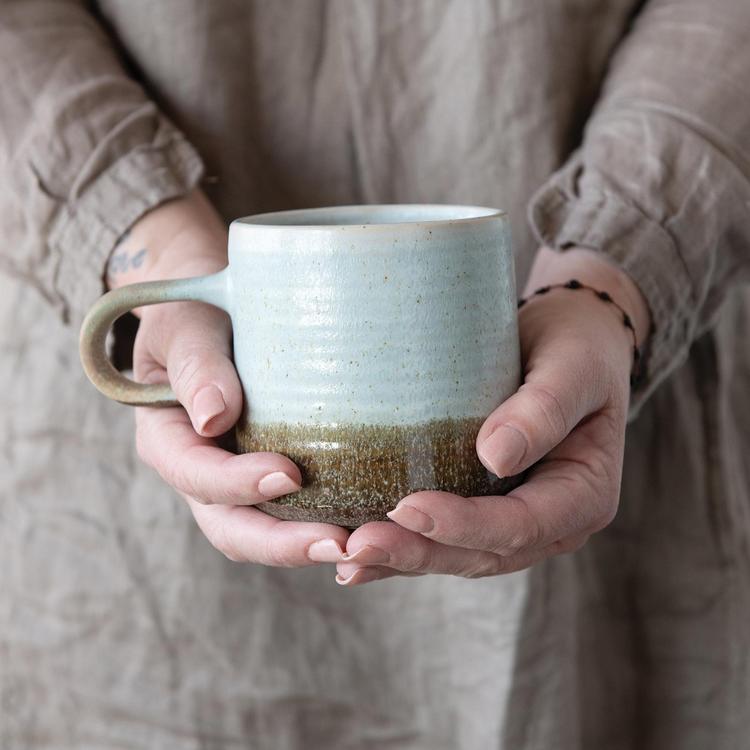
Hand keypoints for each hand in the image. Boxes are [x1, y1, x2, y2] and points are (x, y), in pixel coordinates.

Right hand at [109, 191, 348, 565]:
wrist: (216, 311)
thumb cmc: (196, 312)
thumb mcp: (185, 327)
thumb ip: (195, 366)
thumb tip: (214, 416)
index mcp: (168, 439)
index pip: (195, 474)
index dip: (237, 484)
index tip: (289, 475)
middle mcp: (199, 472)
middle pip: (231, 527)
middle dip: (281, 544)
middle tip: (337, 544)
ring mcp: (236, 479)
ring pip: (263, 532)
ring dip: (307, 545)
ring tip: (360, 546)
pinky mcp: (271, 474)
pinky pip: (293, 512)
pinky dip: (323, 522)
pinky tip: (366, 522)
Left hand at [335, 248, 649, 585]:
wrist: (570, 345)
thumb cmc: (577, 349)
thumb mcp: (574, 366)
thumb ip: (544, 409)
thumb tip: (496, 456)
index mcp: (584, 496)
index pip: (522, 525)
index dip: (465, 524)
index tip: (407, 507)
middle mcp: (551, 523)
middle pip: (482, 554)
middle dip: (418, 552)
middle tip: (359, 546)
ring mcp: (515, 522)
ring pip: (456, 556)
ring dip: (402, 559)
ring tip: (349, 556)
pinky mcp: (483, 509)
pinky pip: (443, 539)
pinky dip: (401, 548)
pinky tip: (355, 556)